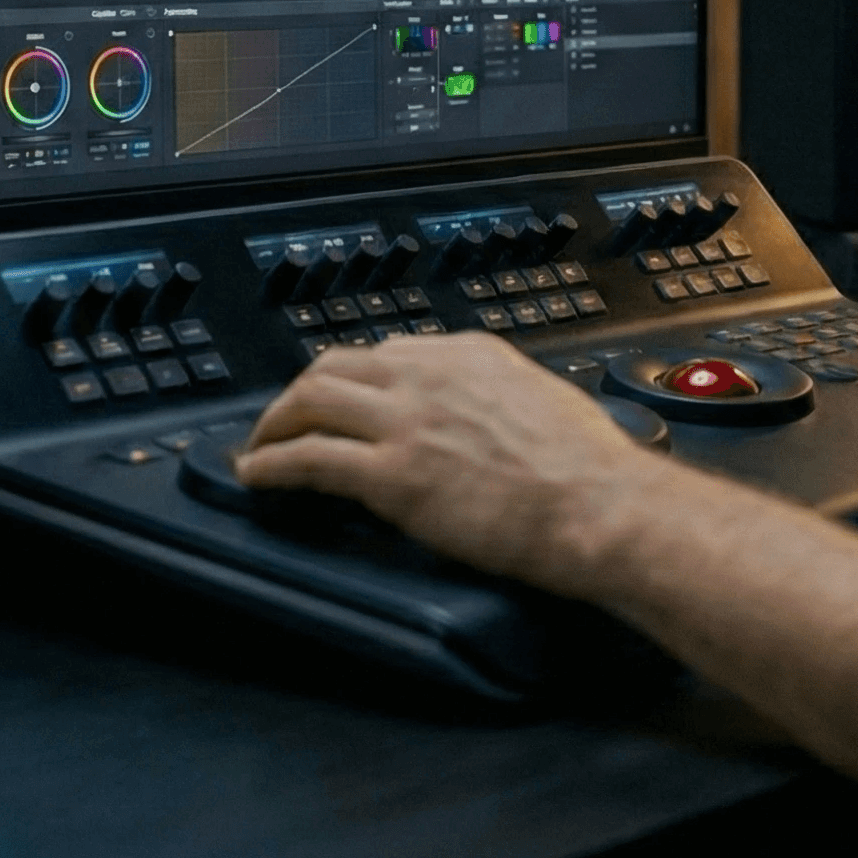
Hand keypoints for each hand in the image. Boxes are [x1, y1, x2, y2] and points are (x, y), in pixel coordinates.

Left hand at [235, 332, 664, 595]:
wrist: (599, 504)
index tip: (343, 398)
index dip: (355, 379)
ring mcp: (406, 420)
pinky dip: (273, 465)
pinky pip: (309, 459)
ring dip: (274, 425)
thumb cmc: (591, 469)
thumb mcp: (545, 403)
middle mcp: (429, 374)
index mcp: (469, 354)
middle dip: (302, 392)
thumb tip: (496, 420)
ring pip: (310, 400)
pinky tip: (258, 477)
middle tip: (287, 419)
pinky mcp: (391, 473)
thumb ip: (504, 401)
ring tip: (260, 447)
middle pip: (335, 366)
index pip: (389, 353)